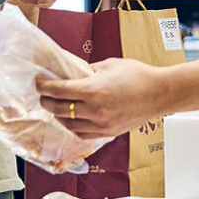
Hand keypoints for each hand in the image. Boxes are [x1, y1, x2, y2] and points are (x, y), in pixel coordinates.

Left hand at [38, 58, 164, 138]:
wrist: (160, 93)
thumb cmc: (138, 75)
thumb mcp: (109, 65)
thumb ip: (88, 70)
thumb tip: (71, 71)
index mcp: (93, 90)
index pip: (59, 91)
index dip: (44, 87)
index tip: (38, 82)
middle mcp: (95, 110)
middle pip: (58, 109)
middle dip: (46, 101)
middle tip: (43, 95)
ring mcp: (101, 124)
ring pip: (68, 124)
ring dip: (58, 115)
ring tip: (56, 106)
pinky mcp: (108, 133)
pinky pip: (82, 133)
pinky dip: (72, 126)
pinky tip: (71, 118)